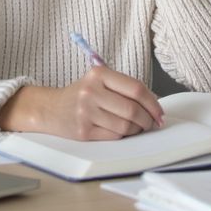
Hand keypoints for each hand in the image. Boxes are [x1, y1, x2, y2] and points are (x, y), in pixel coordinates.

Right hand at [0, 67, 164, 140]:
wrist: (50, 109)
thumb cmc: (81, 95)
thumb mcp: (99, 82)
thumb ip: (124, 88)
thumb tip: (156, 104)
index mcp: (98, 74)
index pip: (136, 88)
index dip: (153, 103)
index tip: (160, 113)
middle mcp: (91, 91)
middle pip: (132, 109)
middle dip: (147, 119)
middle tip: (151, 123)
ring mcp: (86, 112)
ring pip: (125, 125)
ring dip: (136, 129)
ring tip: (135, 127)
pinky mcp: (83, 131)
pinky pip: (114, 136)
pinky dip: (123, 135)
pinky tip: (120, 131)